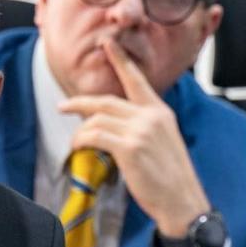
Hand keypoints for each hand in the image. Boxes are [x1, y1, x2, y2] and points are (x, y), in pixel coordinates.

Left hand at [59, 39, 211, 246]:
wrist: (182, 202)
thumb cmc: (171, 179)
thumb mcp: (164, 142)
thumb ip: (144, 126)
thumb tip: (114, 124)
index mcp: (160, 112)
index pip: (136, 80)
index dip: (120, 60)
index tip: (107, 44)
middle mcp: (151, 116)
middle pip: (106, 101)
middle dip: (80, 103)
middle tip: (63, 106)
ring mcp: (141, 130)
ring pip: (97, 119)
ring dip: (80, 132)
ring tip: (76, 144)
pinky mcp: (130, 148)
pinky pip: (95, 136)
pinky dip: (82, 141)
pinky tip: (78, 149)